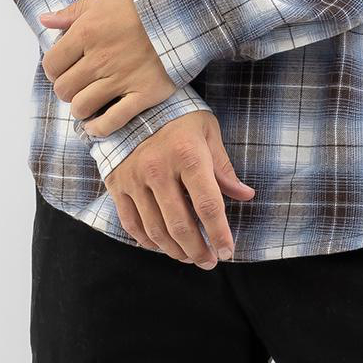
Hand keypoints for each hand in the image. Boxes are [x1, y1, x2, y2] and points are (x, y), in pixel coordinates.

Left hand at [37, 0, 179, 134]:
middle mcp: (100, 59)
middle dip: (67, 89)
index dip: (53, 70)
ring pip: (82, 107)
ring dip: (81, 108)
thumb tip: (44, 20)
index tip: (63, 69)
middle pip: (64, 89)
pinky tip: (97, 126)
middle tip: (78, 85)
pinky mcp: (144, 93)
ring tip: (88, 102)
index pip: (51, 64)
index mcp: (86, 33)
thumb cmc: (141, 0)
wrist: (183, 7)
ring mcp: (122, 78)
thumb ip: (71, 12)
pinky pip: (114, 121)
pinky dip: (100, 128)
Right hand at [101, 110, 255, 267]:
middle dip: (198, 250)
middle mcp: (159, 170)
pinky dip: (148, 241)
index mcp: (187, 156)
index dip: (219, 233)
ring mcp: (135, 179)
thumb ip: (223, 168)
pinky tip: (162, 246)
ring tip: (189, 257)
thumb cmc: (178, 116)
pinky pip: (132, 223)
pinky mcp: (117, 184)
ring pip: (155, 230)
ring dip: (175, 251)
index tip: (227, 251)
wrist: (130, 101)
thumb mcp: (207, 132)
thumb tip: (245, 195)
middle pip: (180, 225)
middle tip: (209, 261)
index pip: (207, 205)